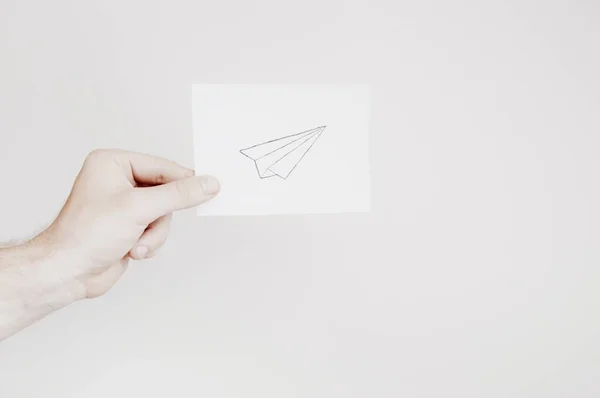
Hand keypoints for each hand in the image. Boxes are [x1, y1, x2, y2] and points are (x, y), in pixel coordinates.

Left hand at [42, 149, 219, 297]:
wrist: (67, 272)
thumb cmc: (86, 234)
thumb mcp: (140, 208)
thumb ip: (178, 195)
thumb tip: (207, 184)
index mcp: (113, 164)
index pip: (162, 166)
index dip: (184, 181)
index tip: (209, 188)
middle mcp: (118, 181)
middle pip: (166, 192)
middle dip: (160, 216)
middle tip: (153, 225)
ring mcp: (124, 205)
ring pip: (163, 215)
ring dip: (154, 234)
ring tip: (136, 244)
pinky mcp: (128, 226)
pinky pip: (156, 230)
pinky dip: (150, 242)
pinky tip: (132, 250)